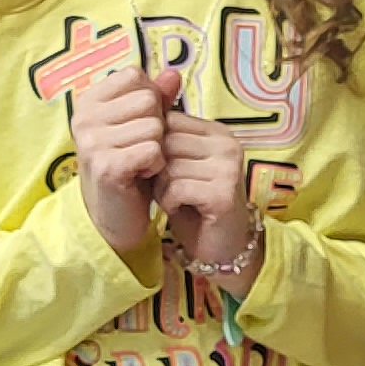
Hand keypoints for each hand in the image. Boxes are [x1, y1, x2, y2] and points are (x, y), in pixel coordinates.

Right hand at [70, 64, 179, 260]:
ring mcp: (92, 142)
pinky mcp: (106, 166)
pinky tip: (144, 174)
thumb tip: (173, 72)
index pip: (135, 76)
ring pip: (154, 126)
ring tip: (142, 162)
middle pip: (147, 100)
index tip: (138, 123)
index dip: (150, 98)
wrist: (116, 212)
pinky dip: (157, 164)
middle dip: (156, 125)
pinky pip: (153, 150)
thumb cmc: (130, 162)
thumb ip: (157, 96)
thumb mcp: (141, 123)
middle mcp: (83, 117)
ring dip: (158, 147)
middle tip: (141, 147)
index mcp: (88, 100)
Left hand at [161, 112, 258, 273]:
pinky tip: (180, 209)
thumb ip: (166, 141)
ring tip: (174, 199)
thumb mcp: (179, 165)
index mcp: (218, 132)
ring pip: (169, 166)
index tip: (162, 169)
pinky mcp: (223, 193)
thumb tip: (135, 119)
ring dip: (162, 188)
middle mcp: (228, 145)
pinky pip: (177, 188)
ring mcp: (229, 168)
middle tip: (167, 187)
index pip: (170, 120)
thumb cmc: (194, 203)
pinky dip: (169, 202)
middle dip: (157, 167)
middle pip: (167, 141)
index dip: (154, 146)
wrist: (220, 246)